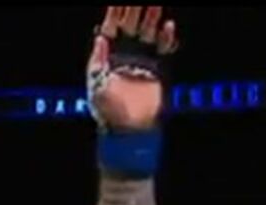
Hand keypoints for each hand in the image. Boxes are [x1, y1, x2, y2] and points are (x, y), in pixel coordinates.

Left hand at [88, 6, 178, 130]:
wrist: (128, 131)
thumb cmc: (108, 113)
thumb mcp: (96, 87)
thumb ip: (98, 61)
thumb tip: (100, 37)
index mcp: (108, 56)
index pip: (111, 27)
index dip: (115, 12)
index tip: (118, 1)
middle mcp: (126, 54)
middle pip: (131, 24)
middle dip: (135, 8)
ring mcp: (143, 60)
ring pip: (149, 31)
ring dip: (152, 17)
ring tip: (156, 4)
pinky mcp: (158, 69)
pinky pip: (164, 49)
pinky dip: (167, 38)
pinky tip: (168, 26)